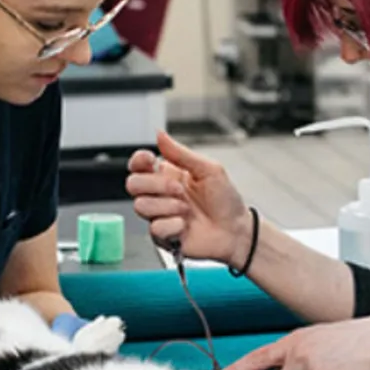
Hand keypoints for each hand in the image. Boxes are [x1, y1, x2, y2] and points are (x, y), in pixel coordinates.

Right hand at [126, 131, 251, 263]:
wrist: (236, 230)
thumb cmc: (226, 200)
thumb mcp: (208, 169)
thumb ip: (181, 153)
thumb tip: (160, 134)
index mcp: (168, 175)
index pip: (138, 164)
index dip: (138, 160)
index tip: (151, 160)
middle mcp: (160, 194)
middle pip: (133, 184)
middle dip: (157, 185)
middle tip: (179, 190)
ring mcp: (160, 215)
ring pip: (141, 206)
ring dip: (167, 206)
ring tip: (186, 209)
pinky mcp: (162, 235)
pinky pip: (154, 228)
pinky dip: (173, 225)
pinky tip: (185, 225)